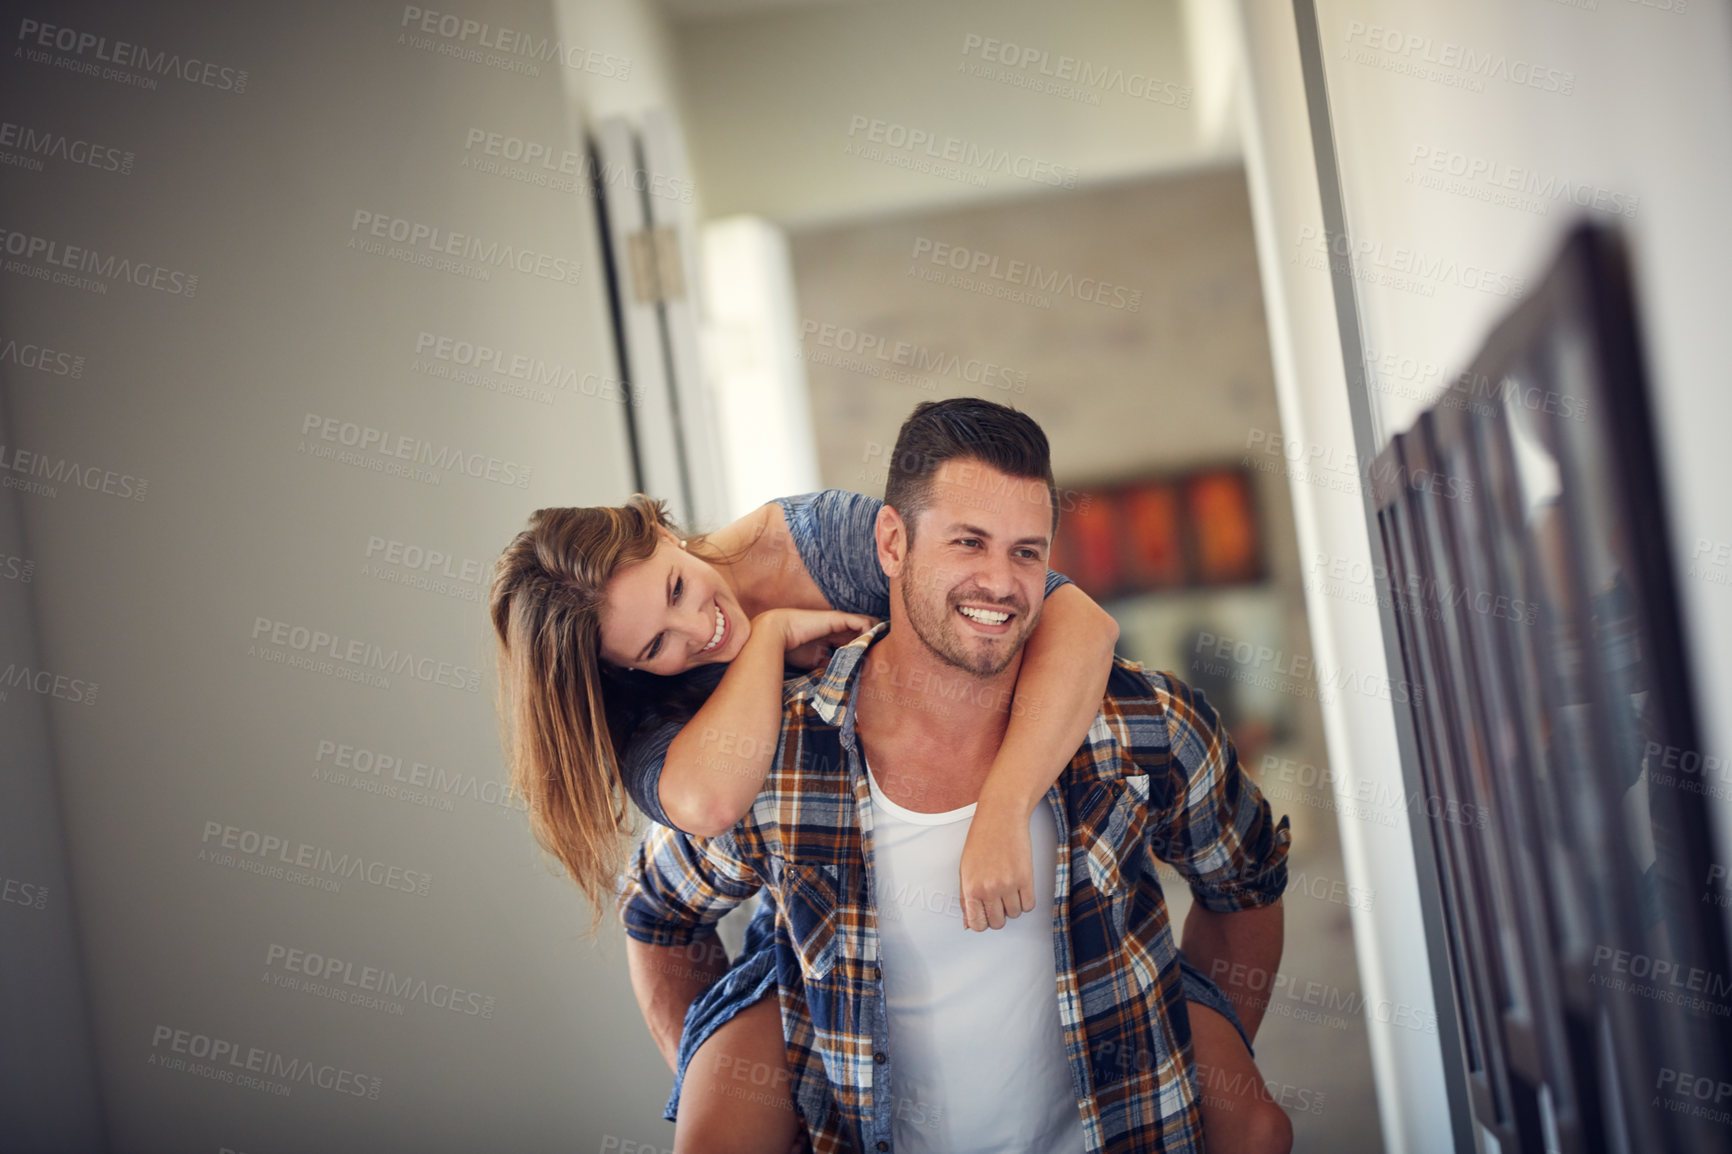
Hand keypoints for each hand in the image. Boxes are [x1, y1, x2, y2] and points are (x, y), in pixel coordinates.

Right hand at [763, 608, 877, 670]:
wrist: (776, 635)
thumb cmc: (792, 648)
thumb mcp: (815, 662)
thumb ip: (830, 665)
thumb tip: (842, 676)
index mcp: (833, 637)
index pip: (857, 642)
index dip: (865, 651)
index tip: (873, 665)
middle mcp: (838, 628)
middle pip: (866, 633)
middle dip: (875, 645)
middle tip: (881, 661)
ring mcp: (840, 621)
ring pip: (869, 625)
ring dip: (875, 639)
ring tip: (878, 654)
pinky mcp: (839, 618)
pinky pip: (864, 623)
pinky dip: (870, 634)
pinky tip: (869, 647)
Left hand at [958, 798, 1036, 930]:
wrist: (1001, 817)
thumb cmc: (981, 839)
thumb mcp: (965, 869)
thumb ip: (966, 898)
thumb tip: (968, 923)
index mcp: (971, 888)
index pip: (976, 924)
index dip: (982, 923)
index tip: (985, 917)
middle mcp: (989, 889)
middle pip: (997, 922)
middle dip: (998, 915)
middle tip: (997, 901)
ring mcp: (1008, 885)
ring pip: (1014, 914)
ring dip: (1013, 906)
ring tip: (1008, 889)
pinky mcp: (1026, 878)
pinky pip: (1029, 905)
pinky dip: (1026, 901)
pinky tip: (1020, 888)